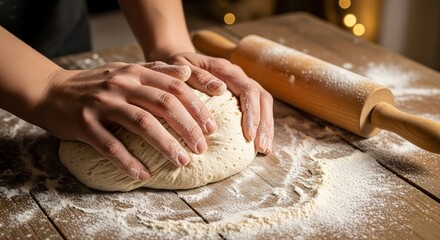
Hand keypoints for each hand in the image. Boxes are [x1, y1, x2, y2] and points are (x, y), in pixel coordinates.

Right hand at [36, 62, 216, 179]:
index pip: (174, 87)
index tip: (211, 127)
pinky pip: (110, 145)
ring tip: (182, 161)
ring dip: (165, 144)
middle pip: (163, 104)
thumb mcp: (126, 71)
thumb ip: (156, 70)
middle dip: (187, 127)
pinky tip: (143, 174)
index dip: (196, 107)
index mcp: (135, 73)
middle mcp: (121, 85)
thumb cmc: (96, 84)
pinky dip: (128, 161)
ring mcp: (102, 104)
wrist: (51, 91)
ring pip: (141, 123)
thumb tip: (187, 72)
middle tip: (202, 148)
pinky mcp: (84, 124)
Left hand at [164, 52, 273, 153]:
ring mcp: (241, 85)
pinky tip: (259, 145)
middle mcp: (238, 76)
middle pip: (262, 98)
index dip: (252, 113)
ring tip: (264, 149)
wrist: (175, 66)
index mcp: (226, 69)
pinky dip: (260, 127)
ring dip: (266, 128)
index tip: (249, 135)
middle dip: (264, 124)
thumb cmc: (176, 70)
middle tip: (262, 148)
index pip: (248, 90)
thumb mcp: (181, 70)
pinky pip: (257, 110)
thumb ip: (199, 77)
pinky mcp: (240, 96)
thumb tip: (220, 89)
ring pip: (264, 104)